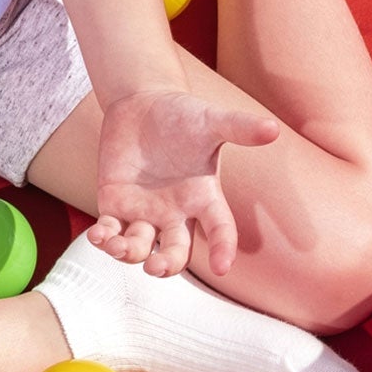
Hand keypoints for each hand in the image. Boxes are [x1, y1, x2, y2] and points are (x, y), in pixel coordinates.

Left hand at [90, 89, 278, 276]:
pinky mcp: (115, 204)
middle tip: (157, 266)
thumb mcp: (211, 121)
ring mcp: (145, 211)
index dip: (224, 249)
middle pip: (176, 251)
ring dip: (129, 253)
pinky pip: (110, 230)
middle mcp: (176, 213)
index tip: (222, 267)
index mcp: (204, 198)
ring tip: (118, 247)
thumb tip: (273, 127)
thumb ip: (239, 128)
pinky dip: (103, 237)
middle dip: (167, 263)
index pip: (220, 230)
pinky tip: (97, 236)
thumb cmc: (182, 114)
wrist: (141, 104)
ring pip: (139, 246)